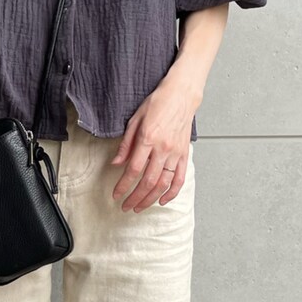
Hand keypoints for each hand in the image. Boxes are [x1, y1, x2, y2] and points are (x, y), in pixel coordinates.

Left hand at [109, 81, 193, 210]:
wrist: (181, 95)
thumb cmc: (158, 103)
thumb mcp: (135, 120)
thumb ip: (126, 144)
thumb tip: (116, 163)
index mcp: (148, 139)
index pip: (133, 170)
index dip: (123, 186)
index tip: (116, 195)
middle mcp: (163, 148)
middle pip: (148, 181)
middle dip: (135, 197)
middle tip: (126, 206)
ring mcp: (176, 153)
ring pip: (163, 184)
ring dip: (151, 199)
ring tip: (140, 207)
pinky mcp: (184, 154)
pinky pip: (180, 178)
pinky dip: (172, 192)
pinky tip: (162, 200)